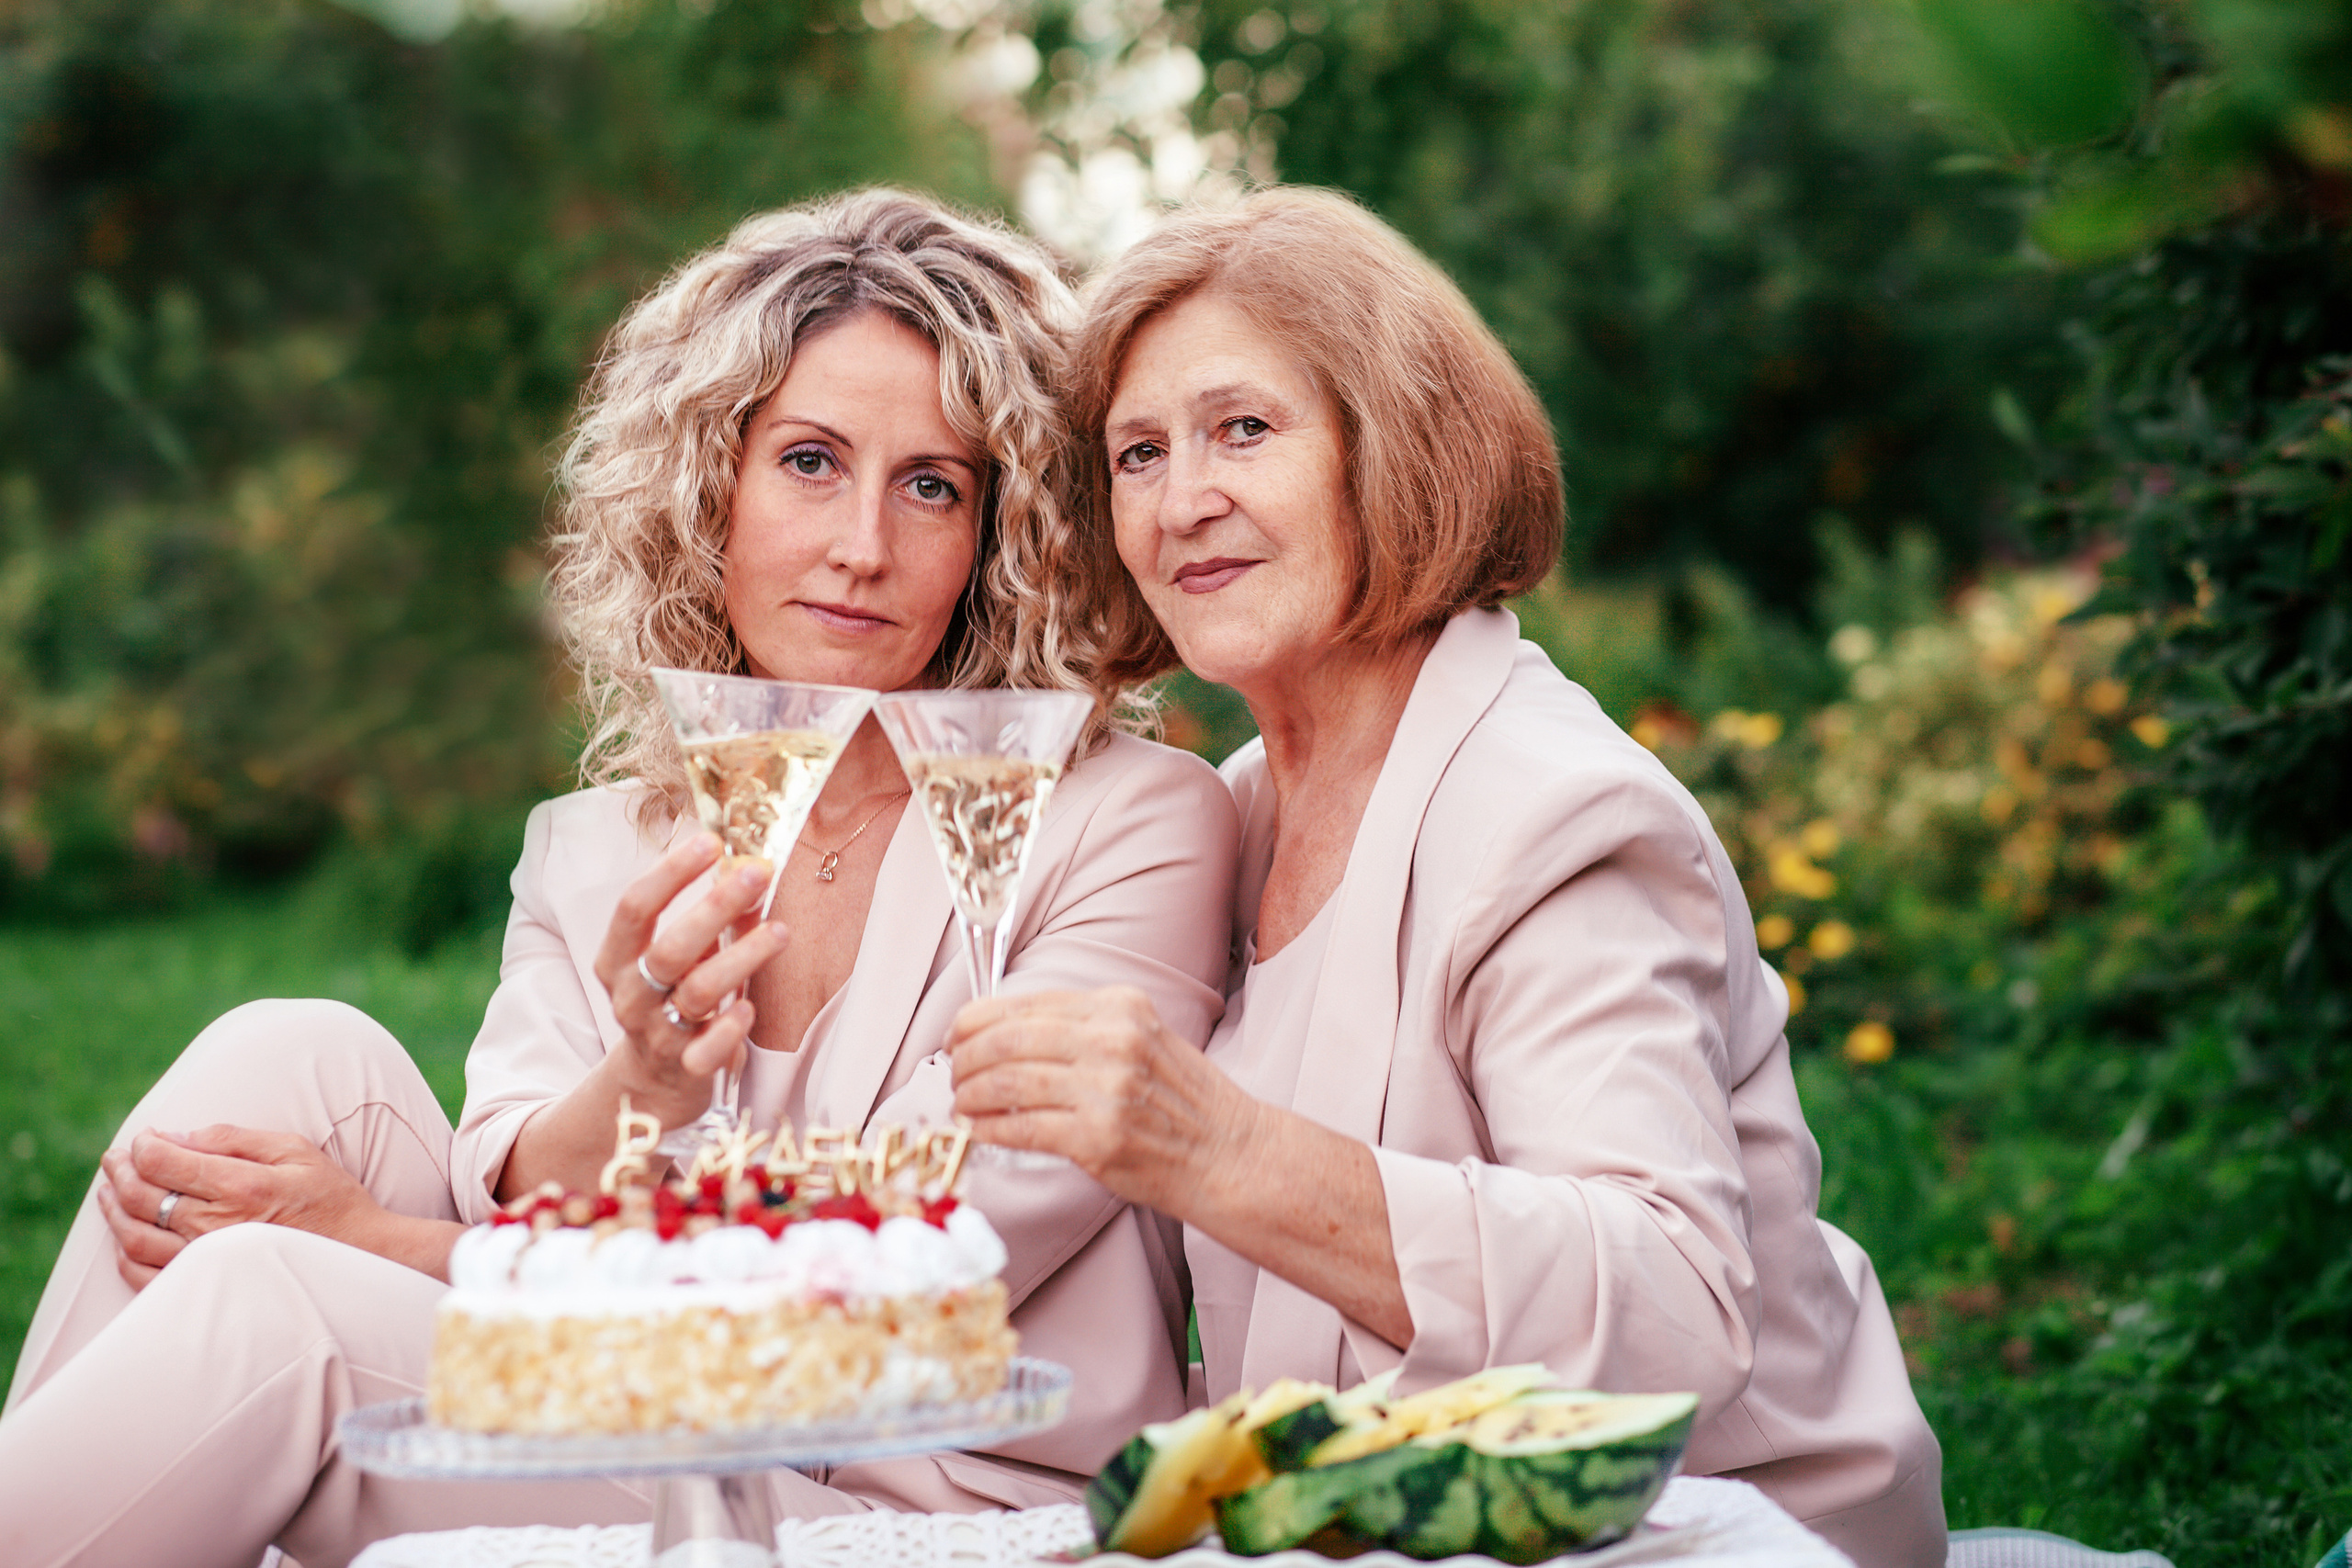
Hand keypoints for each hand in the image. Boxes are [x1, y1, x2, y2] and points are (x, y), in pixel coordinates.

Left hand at [96, 1126, 383, 1289]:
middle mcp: (215, 1226)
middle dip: (121, 1170)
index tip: (144, 1136)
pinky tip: (125, 1236)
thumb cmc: (329, 1198)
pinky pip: (145, 1275)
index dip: (143, 1144)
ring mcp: (205, 1262)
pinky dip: (125, 1254)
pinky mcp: (203, 1289)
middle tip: (116, 1158)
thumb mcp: (295, 1151)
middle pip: (141, 1195)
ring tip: (109, 1192)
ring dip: (113, 1210)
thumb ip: (234, 1138)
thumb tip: (177, 1135)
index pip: (163, 1161)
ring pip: (134, 1236)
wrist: (359, 1257)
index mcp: (240, 1186)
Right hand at [592, 830, 788, 1127]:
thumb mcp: (684, 956)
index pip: (634, 907)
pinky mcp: (684, 1068)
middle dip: (714, 907)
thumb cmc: (673, 999)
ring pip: (697, 992)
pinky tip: (748, 1007)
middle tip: (757, 873)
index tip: (711, 841)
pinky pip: (706, 1050)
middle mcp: (631, 995)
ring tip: (781, 931)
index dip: (670, 872)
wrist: (655, 1082)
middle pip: (670, 947)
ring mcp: (656, 1033)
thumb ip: (714, 918)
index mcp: (618, 958)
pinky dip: (729, 1027)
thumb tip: (752, 868)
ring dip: (741, 958)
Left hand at [945, 986, 1262, 1220]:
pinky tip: (978, 1129)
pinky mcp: (1098, 1139)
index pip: (1025, 1003)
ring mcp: (1106, 1090)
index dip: (975, 1020)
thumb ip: (1083, 1029)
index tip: (956, 1036)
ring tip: (960, 1104)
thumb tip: (1005, 1033)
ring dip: (969, 1095)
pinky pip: (1020, 1128)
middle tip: (952, 1072)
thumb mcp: (1143, 1038)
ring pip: (1005, 1083)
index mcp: (1119, 1007)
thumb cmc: (1183, 1102)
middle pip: (1006, 1039)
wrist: (1230, 1154)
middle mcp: (1112, 1040)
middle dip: (964, 1057)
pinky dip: (987, 1128)